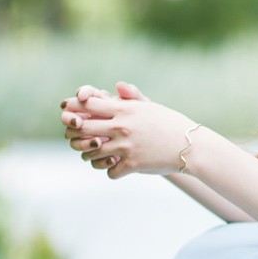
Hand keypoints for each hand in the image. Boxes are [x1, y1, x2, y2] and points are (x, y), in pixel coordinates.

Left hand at [61, 82, 197, 178]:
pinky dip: (110, 170)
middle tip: (73, 136)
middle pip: (83, 128)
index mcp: (124, 109)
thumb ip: (131, 97)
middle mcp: (122, 127)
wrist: (189, 146)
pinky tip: (115, 167)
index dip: (74, 107)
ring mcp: (126, 147)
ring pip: (92, 153)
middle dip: (73, 132)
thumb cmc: (169, 123)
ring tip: (94, 154)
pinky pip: (109, 171)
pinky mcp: (132, 165)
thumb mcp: (150, 106)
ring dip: (89, 154)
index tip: (68, 111)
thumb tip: (117, 86)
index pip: (88, 104)